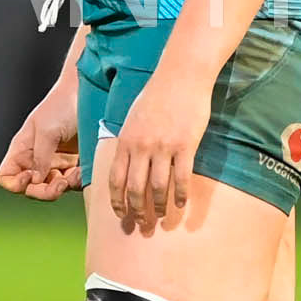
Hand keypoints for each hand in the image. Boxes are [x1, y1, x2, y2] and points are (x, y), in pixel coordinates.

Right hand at [0, 82, 81, 200]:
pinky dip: (77, 181)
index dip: (14, 184)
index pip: (7, 177)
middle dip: (44, 191)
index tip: (29, 177)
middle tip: (60, 184)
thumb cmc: (62, 106)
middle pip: (31, 189)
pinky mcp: (75, 165)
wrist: (90, 94)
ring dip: (64, 186)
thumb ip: (40, 158)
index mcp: (22, 150)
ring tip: (75, 173)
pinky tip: (82, 169)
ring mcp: (56, 164)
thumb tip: (35, 182)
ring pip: (53, 190)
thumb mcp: (47, 130)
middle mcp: (37, 160)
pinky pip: (72, 184)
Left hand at [107, 65, 212, 228]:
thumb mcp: (131, 117)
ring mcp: (163, 147)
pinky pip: (181, 177)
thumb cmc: (156, 95)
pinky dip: (180, 195)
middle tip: (142, 224)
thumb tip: (122, 161)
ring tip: (161, 217)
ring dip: (158, 207)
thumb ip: (127, 141)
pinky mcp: (185, 145)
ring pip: (158, 187)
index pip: (115, 179)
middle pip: (135, 189)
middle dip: (137, 211)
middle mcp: (141, 147)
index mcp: (125, 140)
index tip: (120, 215)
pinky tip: (181, 203)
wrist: (180, 76)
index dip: (117, 201)